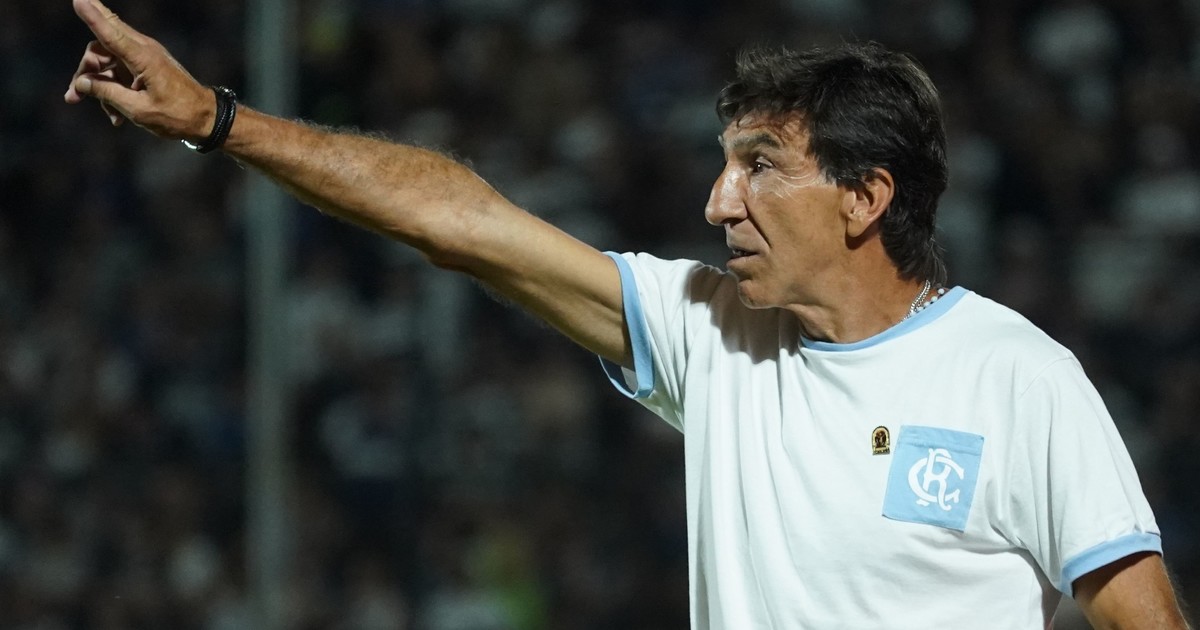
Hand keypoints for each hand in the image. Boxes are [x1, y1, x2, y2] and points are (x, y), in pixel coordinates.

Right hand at [64, 0, 215, 139]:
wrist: (206, 118)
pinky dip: (114, 91)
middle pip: (101, 45)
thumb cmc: (177, 116)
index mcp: (144, 58)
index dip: (92, 16)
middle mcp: (143, 50)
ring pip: (108, 61)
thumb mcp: (138, 110)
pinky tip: (117, 117)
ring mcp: (144, 57)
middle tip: (73, 96)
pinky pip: (120, 72)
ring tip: (108, 116)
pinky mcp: (146, 67)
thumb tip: (81, 83)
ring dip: (100, 87)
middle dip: (86, 68)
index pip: (110, 33)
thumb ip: (107, 94)